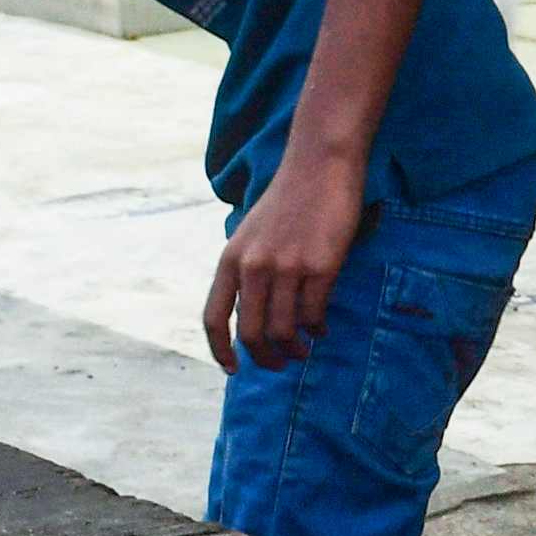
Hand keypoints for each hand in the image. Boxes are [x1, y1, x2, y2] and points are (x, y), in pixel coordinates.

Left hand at [205, 157, 364, 373]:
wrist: (320, 165)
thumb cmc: (289, 199)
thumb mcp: (251, 234)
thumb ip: (246, 269)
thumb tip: (252, 313)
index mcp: (231, 259)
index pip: (214, 318)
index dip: (221, 351)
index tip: (234, 369)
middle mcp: (253, 267)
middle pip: (251, 334)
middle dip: (266, 358)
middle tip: (280, 364)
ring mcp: (287, 268)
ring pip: (284, 331)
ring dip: (294, 348)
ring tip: (303, 348)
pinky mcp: (320, 267)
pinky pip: (314, 315)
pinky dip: (317, 329)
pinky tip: (321, 327)